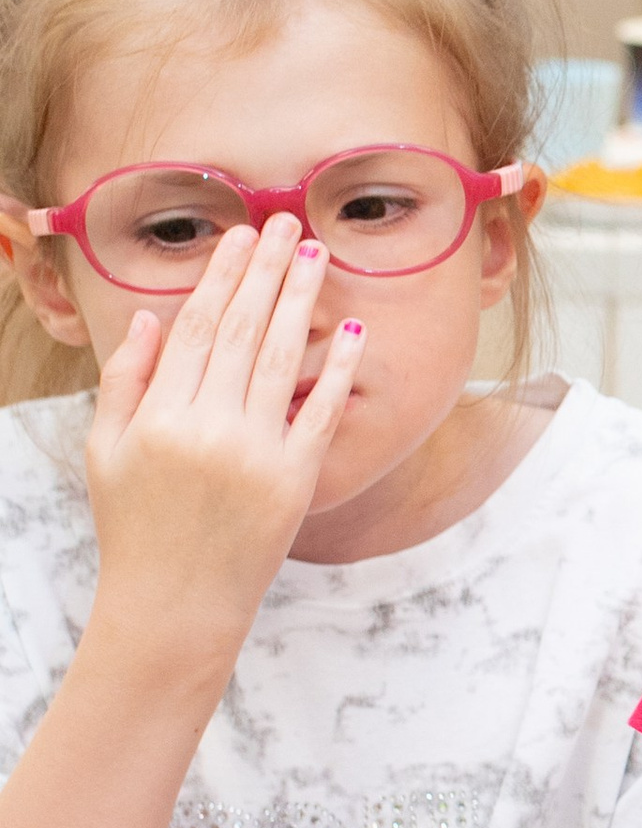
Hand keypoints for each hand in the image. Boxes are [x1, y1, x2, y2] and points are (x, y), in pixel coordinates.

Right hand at [83, 220, 364, 674]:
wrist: (174, 605)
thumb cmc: (135, 527)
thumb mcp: (106, 451)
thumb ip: (124, 381)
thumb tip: (150, 317)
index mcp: (159, 415)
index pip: (197, 327)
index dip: (221, 277)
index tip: (239, 237)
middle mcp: (208, 427)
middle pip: (243, 331)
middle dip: (266, 271)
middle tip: (287, 222)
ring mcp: (255, 454)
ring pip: (280, 359)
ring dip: (300, 301)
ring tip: (316, 254)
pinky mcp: (294, 481)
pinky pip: (320, 414)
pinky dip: (335, 371)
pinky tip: (350, 330)